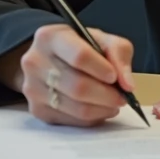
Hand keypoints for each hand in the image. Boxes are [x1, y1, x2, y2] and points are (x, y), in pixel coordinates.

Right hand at [0, 24, 135, 126]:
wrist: (50, 59)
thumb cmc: (79, 47)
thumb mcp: (101, 39)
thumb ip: (119, 54)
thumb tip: (127, 85)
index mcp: (50, 37)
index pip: (79, 56)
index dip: (101, 69)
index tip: (115, 77)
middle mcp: (35, 62)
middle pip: (77, 86)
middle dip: (106, 95)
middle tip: (122, 97)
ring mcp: (32, 88)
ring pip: (75, 107)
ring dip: (102, 109)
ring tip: (113, 103)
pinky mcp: (37, 110)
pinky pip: (70, 121)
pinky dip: (91, 118)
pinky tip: (99, 109)